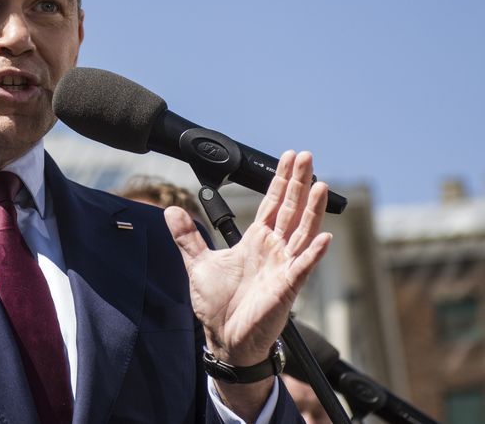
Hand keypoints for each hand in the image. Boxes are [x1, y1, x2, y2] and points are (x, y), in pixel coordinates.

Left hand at [166, 151, 331, 415]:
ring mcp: (283, 267)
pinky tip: (323, 238)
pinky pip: (302, 268)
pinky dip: (313, 254)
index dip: (281, 181)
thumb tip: (170, 211)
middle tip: (307, 156)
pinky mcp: (287, 288)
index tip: (291, 157)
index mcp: (255, 241)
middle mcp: (274, 250)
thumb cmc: (218, 304)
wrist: (225, 337)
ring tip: (321, 185)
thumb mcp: (198, 263)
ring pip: (302, 232)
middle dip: (299, 183)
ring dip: (312, 210)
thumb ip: (187, 237)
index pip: (272, 203)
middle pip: (291, 209)